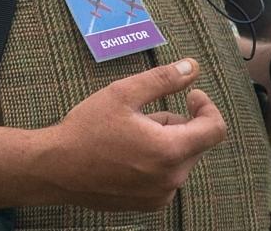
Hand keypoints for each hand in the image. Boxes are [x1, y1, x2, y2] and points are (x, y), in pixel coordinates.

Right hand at [42, 58, 226, 212]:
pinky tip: (127, 152)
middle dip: (178, 122)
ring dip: (166, 140)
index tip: (191, 96)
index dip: (207, 107)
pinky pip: (166, 176)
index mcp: (169, 151)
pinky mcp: (147, 204)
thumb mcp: (124, 93)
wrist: (55, 169)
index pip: (215, 129)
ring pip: (179, 158)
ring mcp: (159, 196)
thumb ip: (164, 79)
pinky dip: (156, 160)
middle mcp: (170, 180)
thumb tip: (193, 67)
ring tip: (130, 132)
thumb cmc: (87, 130)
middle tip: (143, 113)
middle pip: (195, 142)